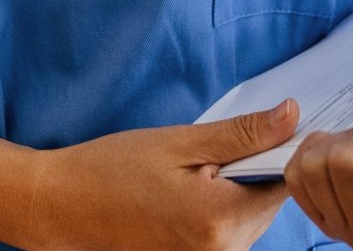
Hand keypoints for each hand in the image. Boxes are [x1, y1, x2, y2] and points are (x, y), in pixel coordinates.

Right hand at [24, 101, 295, 250]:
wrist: (60, 207)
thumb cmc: (110, 170)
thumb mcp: (177, 142)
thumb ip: (240, 134)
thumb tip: (292, 117)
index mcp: (221, 218)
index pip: (284, 182)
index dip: (277, 151)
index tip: (259, 130)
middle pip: (268, 204)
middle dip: (252, 173)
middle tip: (208, 151)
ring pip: (249, 221)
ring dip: (234, 194)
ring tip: (189, 176)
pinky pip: (227, 236)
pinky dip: (216, 213)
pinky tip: (181, 196)